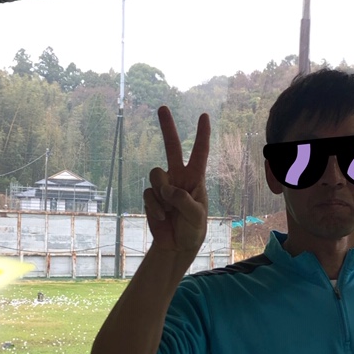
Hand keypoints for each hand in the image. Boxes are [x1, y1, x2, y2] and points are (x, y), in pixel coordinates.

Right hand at [145, 107, 209, 256]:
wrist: (176, 246)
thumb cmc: (193, 229)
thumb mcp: (196, 216)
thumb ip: (183, 200)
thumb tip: (167, 188)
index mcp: (195, 178)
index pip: (200, 153)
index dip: (202, 135)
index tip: (204, 116)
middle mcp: (179, 177)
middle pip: (172, 147)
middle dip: (167, 127)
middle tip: (162, 107)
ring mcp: (164, 186)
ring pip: (155, 174)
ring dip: (161, 191)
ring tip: (169, 209)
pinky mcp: (152, 197)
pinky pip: (149, 194)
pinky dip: (154, 206)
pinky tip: (162, 217)